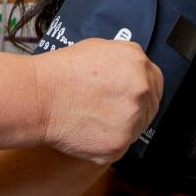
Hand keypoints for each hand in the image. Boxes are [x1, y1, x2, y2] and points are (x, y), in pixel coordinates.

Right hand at [32, 38, 162, 164]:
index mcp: (137, 63)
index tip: (132, 94)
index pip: (156, 80)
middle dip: (132, 107)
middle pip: (150, 105)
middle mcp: (140, 90)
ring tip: (94, 117)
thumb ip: (124, 61)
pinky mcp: (119, 145)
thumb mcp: (98, 49)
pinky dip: (106, 142)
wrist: (39, 96)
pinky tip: (89, 129)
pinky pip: (120, 146)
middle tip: (108, 108)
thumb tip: (134, 73)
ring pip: (136, 128)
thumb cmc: (60, 72)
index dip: (143, 88)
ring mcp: (132, 120)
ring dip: (121, 125)